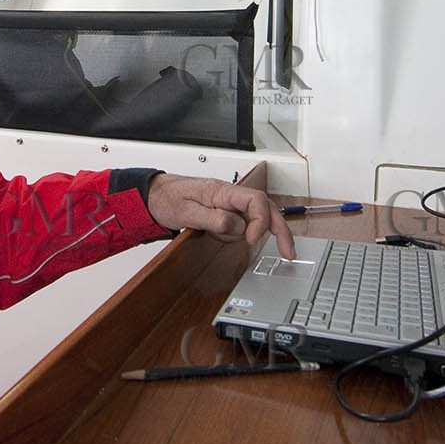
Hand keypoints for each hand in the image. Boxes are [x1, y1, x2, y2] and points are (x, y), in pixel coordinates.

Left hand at [146, 175, 294, 259]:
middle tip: (288, 252)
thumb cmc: (168, 198)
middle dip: (280, 230)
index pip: (256, 200)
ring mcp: (231, 205)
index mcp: (223, 191)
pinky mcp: (228, 213)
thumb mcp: (187, 212)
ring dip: (241, 235)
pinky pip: (241, 227)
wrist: (156, 196)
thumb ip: (214, 219)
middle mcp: (231, 196)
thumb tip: (237, 227)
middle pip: (267, 209)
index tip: (251, 239)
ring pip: (253, 222)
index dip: (260, 221)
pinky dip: (235, 235)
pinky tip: (216, 234)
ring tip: (213, 233)